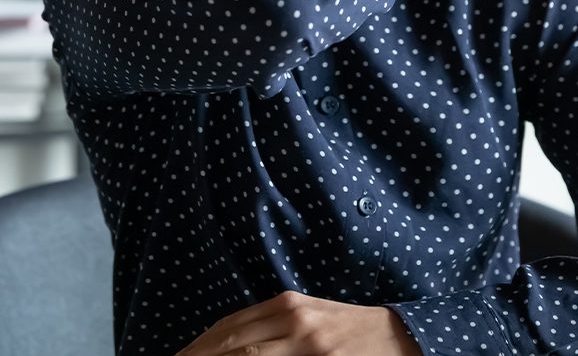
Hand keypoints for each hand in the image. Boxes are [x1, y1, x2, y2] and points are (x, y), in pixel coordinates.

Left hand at [174, 290, 420, 354]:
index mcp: (287, 304)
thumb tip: (233, 343)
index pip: (230, 327)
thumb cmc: (351, 331)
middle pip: (232, 343)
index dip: (199, 346)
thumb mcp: (311, 318)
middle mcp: (293, 319)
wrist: (399, 337)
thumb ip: (275, 327)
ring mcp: (307, 342)